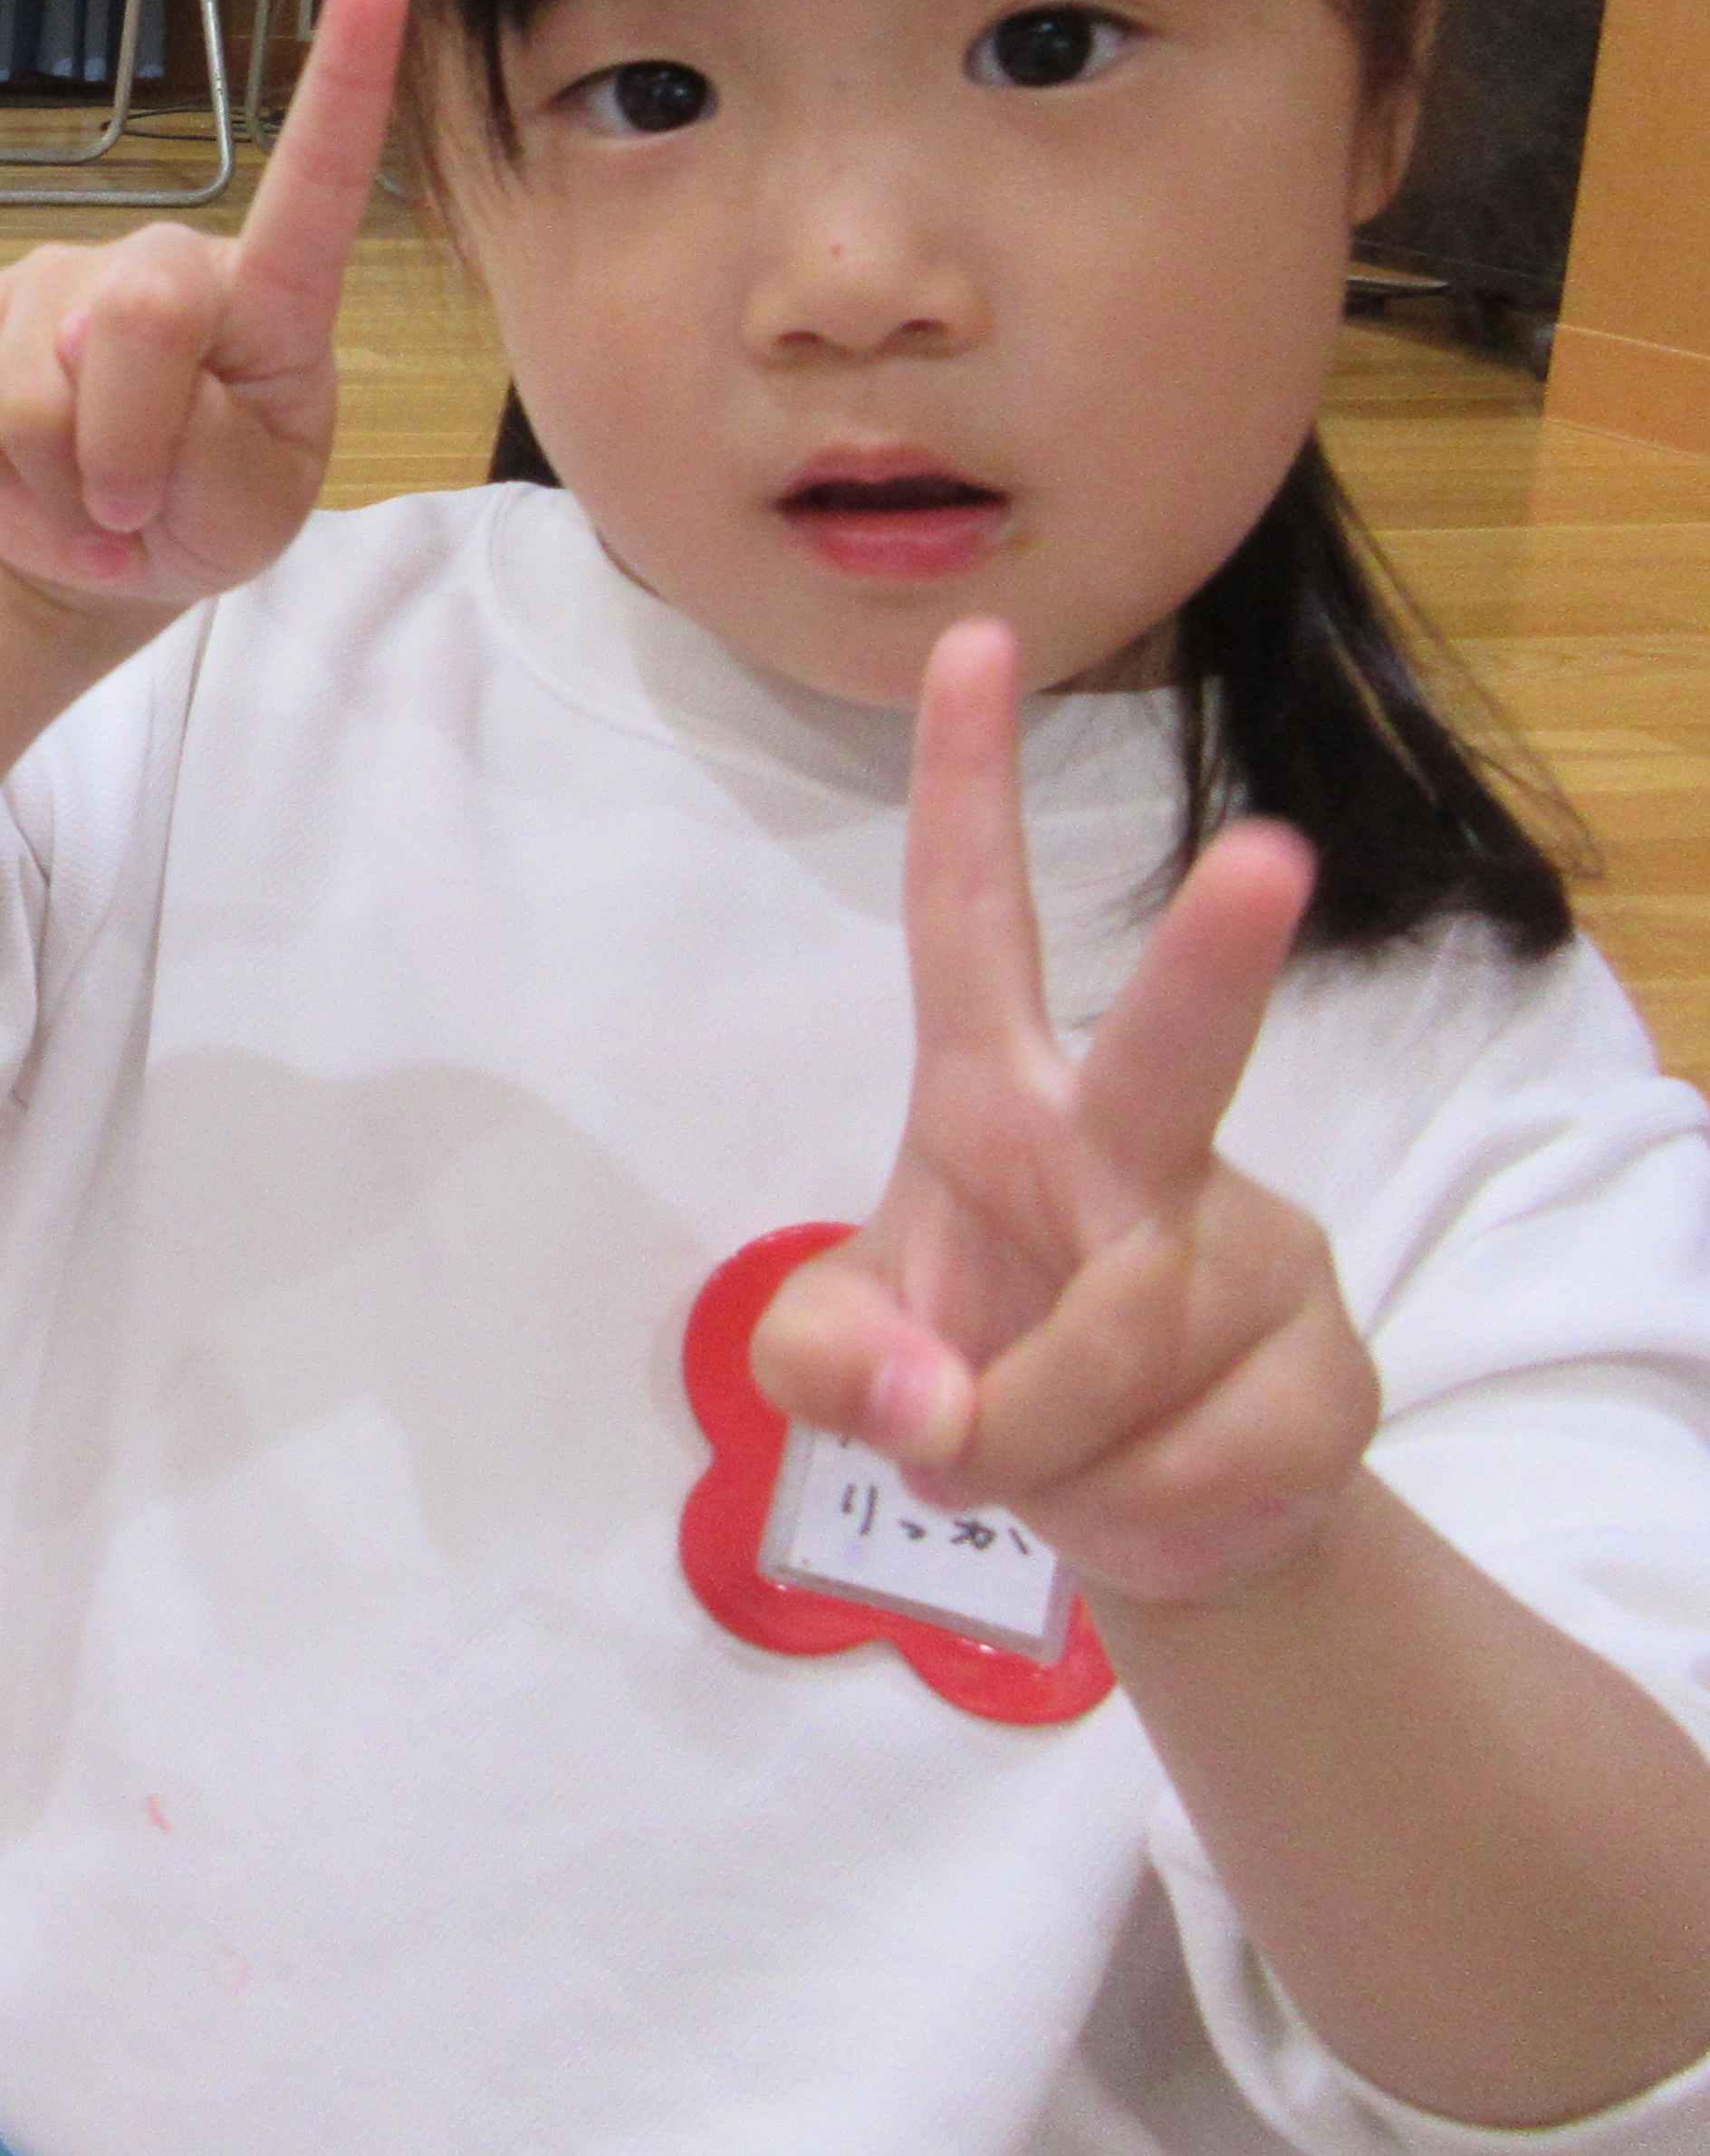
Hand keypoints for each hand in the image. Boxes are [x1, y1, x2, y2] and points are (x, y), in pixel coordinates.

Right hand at [0, 0, 404, 611]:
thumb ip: (211, 443)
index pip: (315, 181)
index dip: (345, 78)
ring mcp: (57, 281)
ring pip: (32, 388)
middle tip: (132, 507)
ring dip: (56, 482)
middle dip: (124, 445)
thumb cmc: (202, 514)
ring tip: (87, 503)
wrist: (91, 552)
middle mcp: (166, 263)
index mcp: (271, 298)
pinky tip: (25, 484)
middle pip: (141, 316)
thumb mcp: (249, 515)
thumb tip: (95, 338)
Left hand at [754, 617, 1374, 1611]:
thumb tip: (926, 1407)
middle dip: (1218, 956)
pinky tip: (1149, 1489)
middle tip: (1264, 852)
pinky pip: (1201, 1455)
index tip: (971, 642)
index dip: (964, 786)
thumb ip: (822, 1365)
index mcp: (997, 1097)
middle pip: (1178, 1050)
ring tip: (1050, 1459)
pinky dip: (1136, 1509)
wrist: (1138, 1512)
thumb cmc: (970, 1377)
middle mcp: (1140, 1141)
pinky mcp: (1332, 1364)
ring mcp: (1254, 1243)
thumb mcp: (841, 1366)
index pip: (969, 917)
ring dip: (1055, 1447)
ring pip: (1132, 1348)